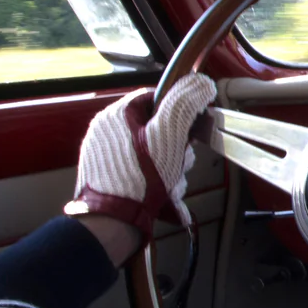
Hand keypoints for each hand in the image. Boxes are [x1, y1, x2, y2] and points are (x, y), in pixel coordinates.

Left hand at [69, 74, 215, 246]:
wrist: (112, 224)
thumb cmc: (140, 176)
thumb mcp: (168, 134)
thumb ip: (185, 104)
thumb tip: (201, 82)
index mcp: (115, 116)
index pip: (153, 97)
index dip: (178, 109)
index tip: (192, 126)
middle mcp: (106, 133)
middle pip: (156, 127)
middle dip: (177, 146)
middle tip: (180, 160)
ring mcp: (105, 158)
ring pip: (152, 152)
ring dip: (170, 166)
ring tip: (171, 183)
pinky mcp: (109, 179)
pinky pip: (142, 171)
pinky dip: (156, 180)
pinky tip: (163, 194)